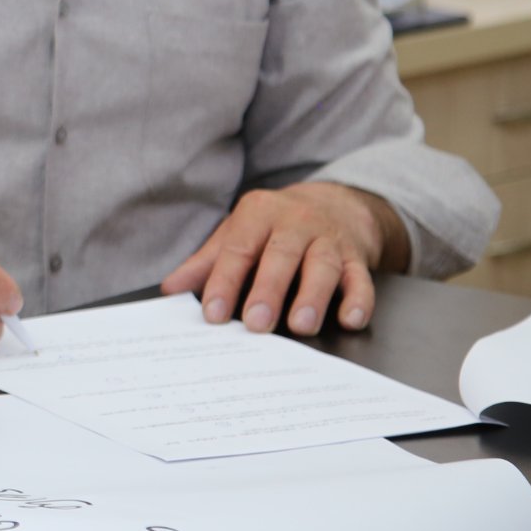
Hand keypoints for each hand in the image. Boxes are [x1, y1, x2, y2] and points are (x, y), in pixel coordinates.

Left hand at [160, 183, 408, 335]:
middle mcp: (295, 222)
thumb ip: (206, 262)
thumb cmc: (275, 226)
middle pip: (281, 256)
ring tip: (301, 326)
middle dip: (268, 290)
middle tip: (256, 324)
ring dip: (313, 297)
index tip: (213, 313)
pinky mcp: (357, 258)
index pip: (238, 248)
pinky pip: (361, 279)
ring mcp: (329, 239)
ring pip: (323, 266)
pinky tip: (350, 320)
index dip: (224, 281)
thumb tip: (170, 289)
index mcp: (258, 214)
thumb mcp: (238, 233)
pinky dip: (359, 300)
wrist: (335, 204)